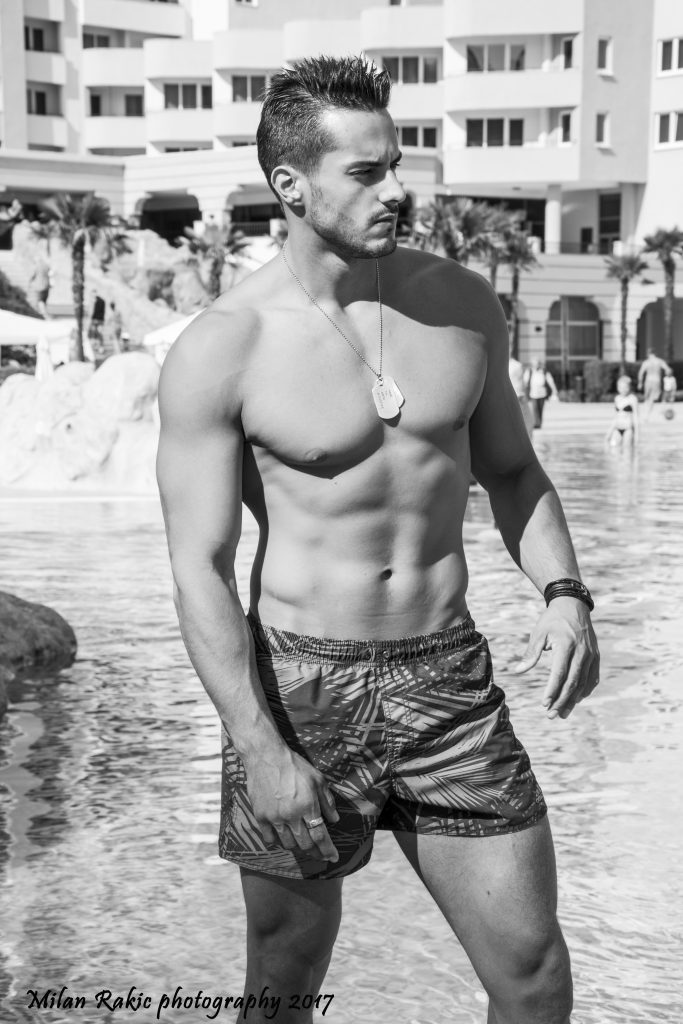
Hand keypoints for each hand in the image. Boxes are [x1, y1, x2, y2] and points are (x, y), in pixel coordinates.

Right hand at [243, 745, 339, 861]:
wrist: (266, 756)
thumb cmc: (295, 766)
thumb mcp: (318, 779)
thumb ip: (327, 801)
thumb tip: (335, 820)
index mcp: (308, 806)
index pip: (320, 836)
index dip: (328, 850)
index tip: (333, 858)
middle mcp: (291, 816)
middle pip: (305, 844)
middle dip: (315, 852)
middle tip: (320, 854)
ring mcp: (274, 818)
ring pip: (288, 844)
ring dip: (298, 847)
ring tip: (304, 845)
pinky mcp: (261, 816)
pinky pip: (270, 839)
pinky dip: (279, 842)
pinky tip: (284, 838)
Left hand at [512, 597, 599, 718]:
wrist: (573, 605)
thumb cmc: (552, 620)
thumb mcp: (539, 633)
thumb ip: (531, 653)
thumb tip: (518, 671)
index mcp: (566, 645)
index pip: (560, 673)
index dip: (553, 690)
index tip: (544, 704)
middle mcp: (582, 651)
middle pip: (573, 682)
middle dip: (562, 701)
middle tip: (552, 715)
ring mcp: (591, 654)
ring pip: (584, 683)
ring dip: (573, 700)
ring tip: (563, 713)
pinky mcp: (596, 656)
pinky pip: (593, 677)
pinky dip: (586, 690)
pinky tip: (577, 699)